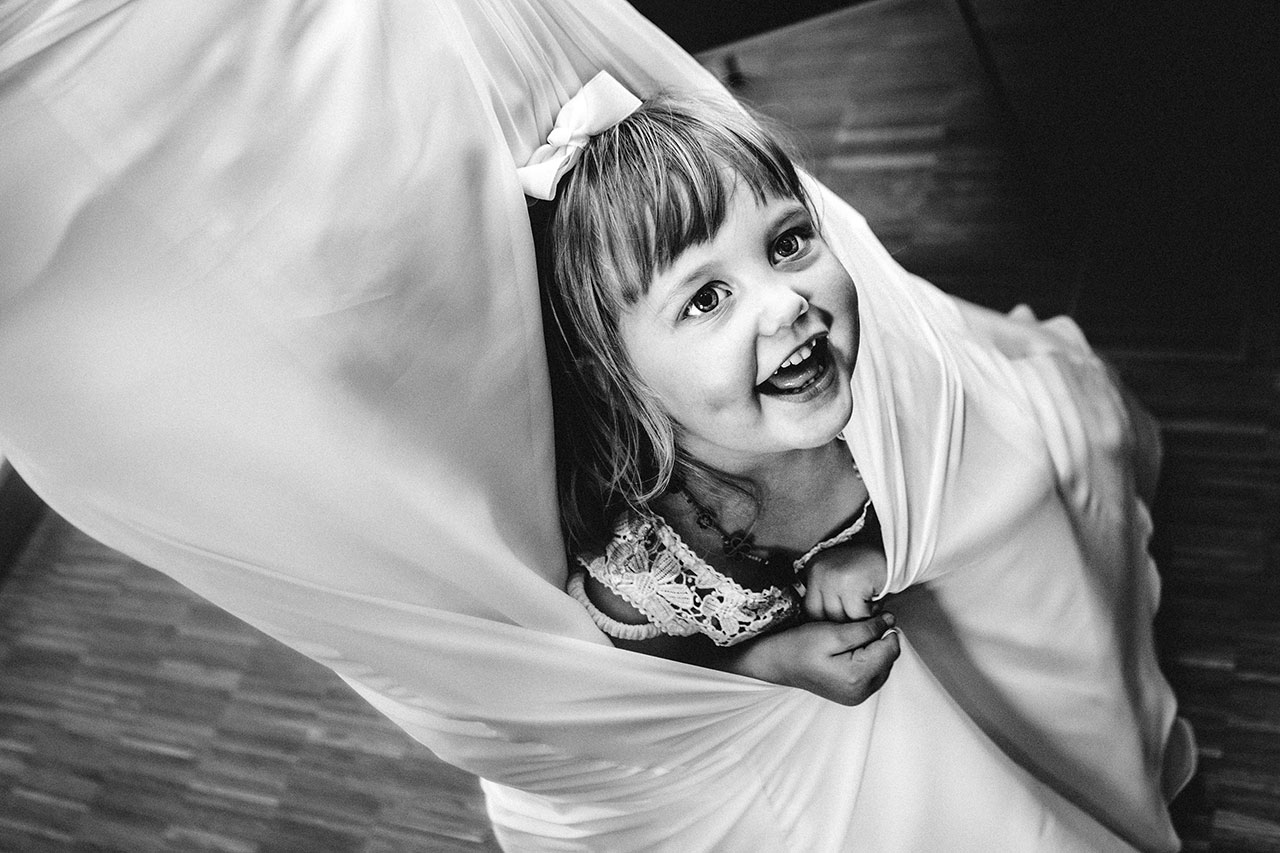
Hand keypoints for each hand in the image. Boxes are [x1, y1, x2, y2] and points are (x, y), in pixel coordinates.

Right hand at [730, 614, 899, 705]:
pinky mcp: (852, 695)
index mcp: (858, 677)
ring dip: (873, 649)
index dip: (884, 628)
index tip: (871, 616)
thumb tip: (891, 621)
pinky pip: (871, 673)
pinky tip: (849, 650)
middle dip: (879, 639)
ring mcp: (857, 696)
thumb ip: (866, 628)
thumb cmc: (800, 646)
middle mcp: (861, 692)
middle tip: (857, 626)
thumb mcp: (833, 632)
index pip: (891, 648)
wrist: (777, 662)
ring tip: (851, 637)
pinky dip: (866, 659)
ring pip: (882, 665)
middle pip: (889, 658)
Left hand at [803, 543, 886, 621]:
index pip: (810, 609)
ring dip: (857, 618)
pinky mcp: (849, 583)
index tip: (839, 626)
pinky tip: (875, 601)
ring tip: (868, 605)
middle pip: (822, 616)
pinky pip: (856, 613)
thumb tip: (821, 627)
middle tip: (858, 616)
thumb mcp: (839, 578)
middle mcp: (819, 571)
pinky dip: (869, 612)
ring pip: (839, 617)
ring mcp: (832, 577)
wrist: (893, 553)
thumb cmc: (867, 569)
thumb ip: (828, 597)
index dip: (826, 621)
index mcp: (813, 570)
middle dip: (842, 622)